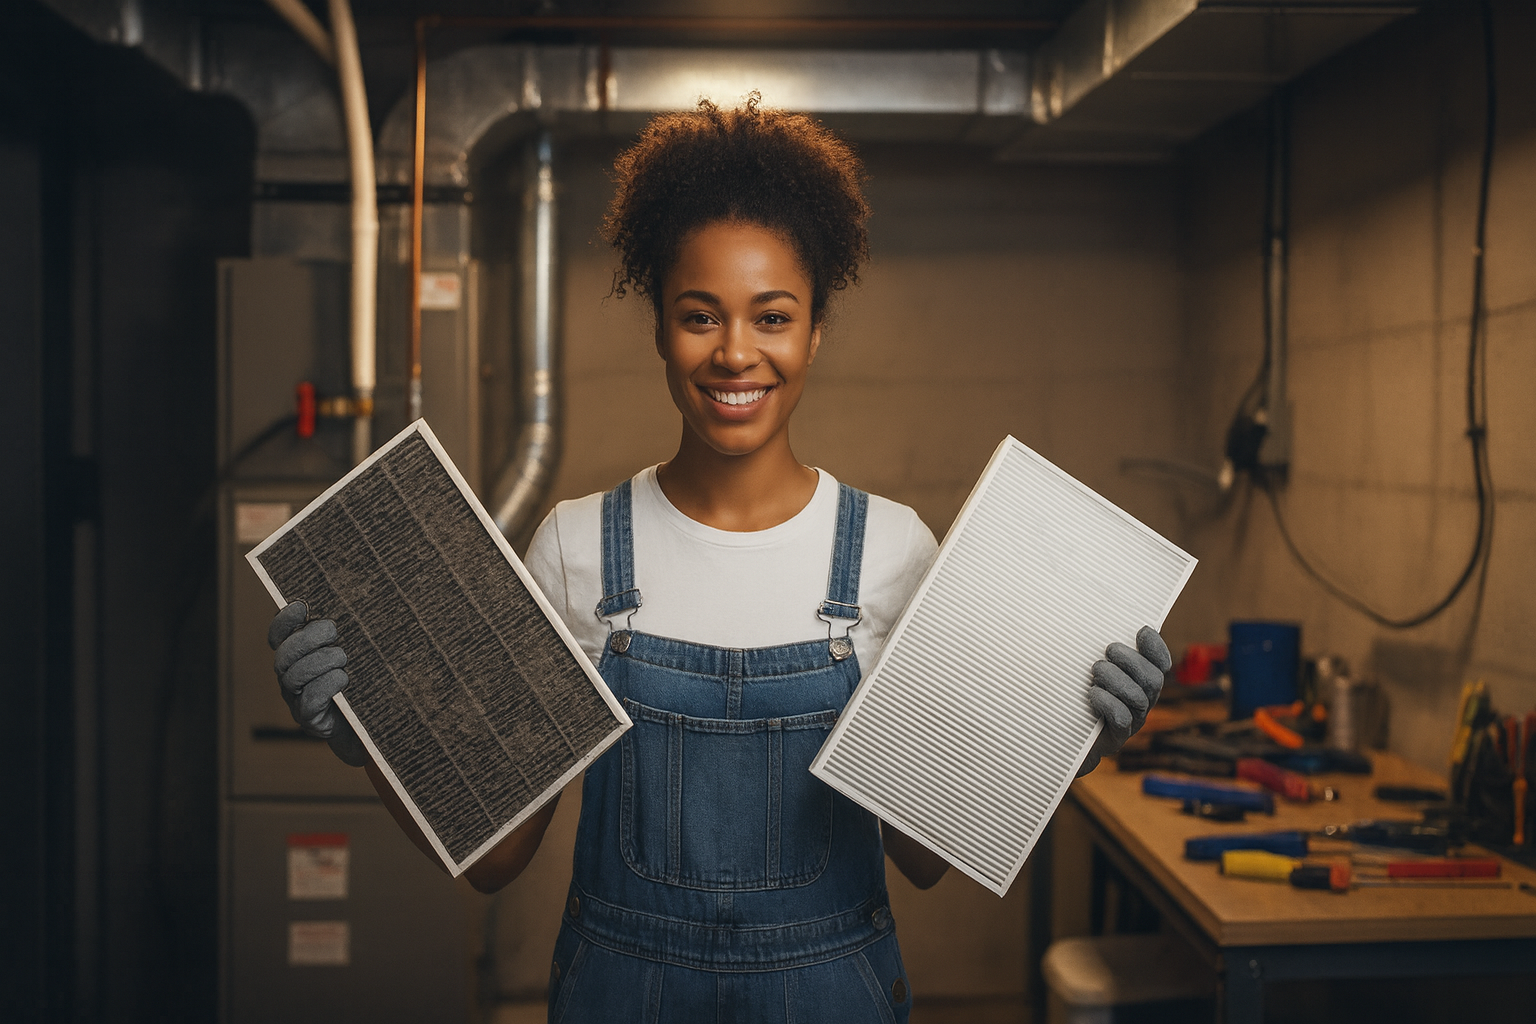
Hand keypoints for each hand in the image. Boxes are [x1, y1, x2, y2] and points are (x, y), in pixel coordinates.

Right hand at [269, 601, 366, 766]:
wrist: (374, 729)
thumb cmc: (367, 684)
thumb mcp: (359, 655)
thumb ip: (349, 634)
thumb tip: (358, 603)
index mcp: (298, 658)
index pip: (278, 635)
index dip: (284, 620)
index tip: (302, 606)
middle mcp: (292, 679)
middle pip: (284, 654)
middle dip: (306, 638)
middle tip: (333, 629)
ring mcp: (298, 701)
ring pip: (293, 676)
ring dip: (319, 661)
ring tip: (342, 656)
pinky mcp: (312, 721)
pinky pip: (309, 701)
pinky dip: (325, 685)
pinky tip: (342, 678)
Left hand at [1077, 625, 1171, 775]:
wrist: (1059, 738)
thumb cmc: (1071, 696)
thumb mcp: (1083, 671)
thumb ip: (1094, 651)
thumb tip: (1085, 617)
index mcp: (1139, 683)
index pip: (1160, 664)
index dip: (1157, 648)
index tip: (1142, 631)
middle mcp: (1141, 703)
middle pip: (1153, 680)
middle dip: (1133, 661)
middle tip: (1109, 650)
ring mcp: (1131, 722)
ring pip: (1139, 698)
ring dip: (1118, 679)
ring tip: (1096, 670)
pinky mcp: (1116, 739)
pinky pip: (1122, 719)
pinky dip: (1108, 702)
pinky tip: (1093, 694)